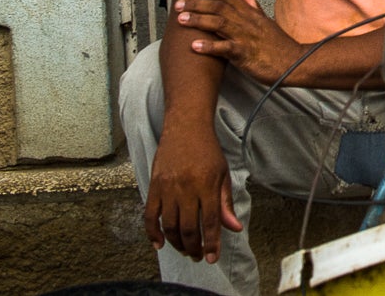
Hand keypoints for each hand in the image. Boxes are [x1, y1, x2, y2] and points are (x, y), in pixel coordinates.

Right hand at [143, 127, 241, 262]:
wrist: (186, 126)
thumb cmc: (208, 150)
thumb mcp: (223, 174)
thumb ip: (225, 203)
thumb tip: (234, 228)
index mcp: (207, 185)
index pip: (210, 222)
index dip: (211, 244)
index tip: (212, 258)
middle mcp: (186, 188)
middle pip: (188, 228)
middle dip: (194, 248)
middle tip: (198, 256)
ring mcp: (167, 188)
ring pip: (169, 226)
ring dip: (177, 243)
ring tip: (185, 250)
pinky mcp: (154, 186)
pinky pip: (150, 215)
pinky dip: (153, 233)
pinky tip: (159, 243)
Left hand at [173, 0, 303, 84]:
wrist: (293, 63)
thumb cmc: (279, 45)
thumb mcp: (266, 21)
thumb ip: (254, 5)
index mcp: (251, 14)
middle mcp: (247, 22)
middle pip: (219, 7)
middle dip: (197, 4)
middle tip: (180, 3)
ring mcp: (245, 38)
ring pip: (219, 23)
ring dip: (199, 20)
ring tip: (182, 19)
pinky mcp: (244, 55)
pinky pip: (224, 48)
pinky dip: (209, 46)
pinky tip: (195, 45)